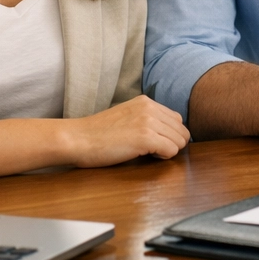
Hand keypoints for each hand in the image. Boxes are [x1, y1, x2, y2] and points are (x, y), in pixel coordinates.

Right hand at [64, 95, 190, 167]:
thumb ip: (145, 119)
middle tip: (153, 152)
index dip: (170, 135)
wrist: (77, 139)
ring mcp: (148, 122)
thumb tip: (167, 133)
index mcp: (146, 102)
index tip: (155, 144)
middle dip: (172, 144)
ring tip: (148, 154)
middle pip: (182, 130)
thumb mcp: (126, 116)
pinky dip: (164, 157)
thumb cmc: (97, 134)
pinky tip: (147, 156)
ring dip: (168, 151)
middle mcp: (150, 108)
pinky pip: (172, 150)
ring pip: (180, 141)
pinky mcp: (145, 138)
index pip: (176, 119)